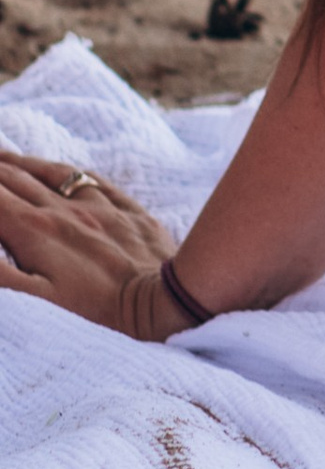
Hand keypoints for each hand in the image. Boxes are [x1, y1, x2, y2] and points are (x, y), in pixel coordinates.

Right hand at [0, 154, 185, 340]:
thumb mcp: (37, 300)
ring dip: (21, 163)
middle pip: (15, 179)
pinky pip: (91, 179)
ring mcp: (98, 207)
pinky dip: (67, 171)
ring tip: (2, 157)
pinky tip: (61, 169)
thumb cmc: (98, 312)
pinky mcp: (128, 211)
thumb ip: (2, 273)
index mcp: (35, 230)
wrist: (165, 302)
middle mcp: (63, 210)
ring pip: (51, 173)